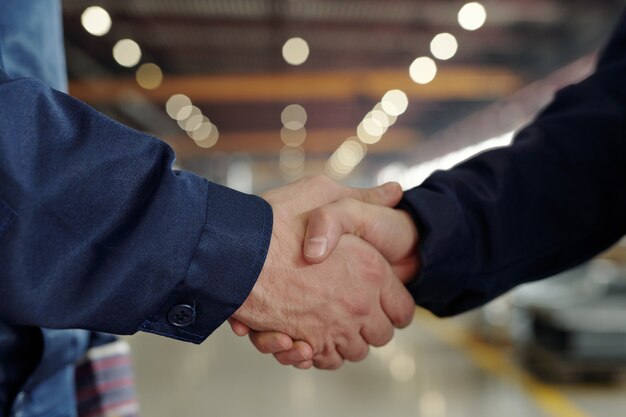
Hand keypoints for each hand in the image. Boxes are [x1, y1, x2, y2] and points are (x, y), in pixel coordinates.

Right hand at [230, 176, 415, 368]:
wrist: (230, 251)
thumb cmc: (274, 220)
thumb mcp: (323, 193)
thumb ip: (363, 196)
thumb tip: (395, 190)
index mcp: (371, 270)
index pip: (402, 308)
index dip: (393, 306)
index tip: (379, 301)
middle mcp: (357, 304)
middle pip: (379, 335)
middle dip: (368, 327)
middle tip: (351, 311)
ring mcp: (331, 328)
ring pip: (350, 351)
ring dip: (340, 341)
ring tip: (324, 322)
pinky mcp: (302, 343)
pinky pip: (319, 359)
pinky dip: (313, 353)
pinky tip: (301, 335)